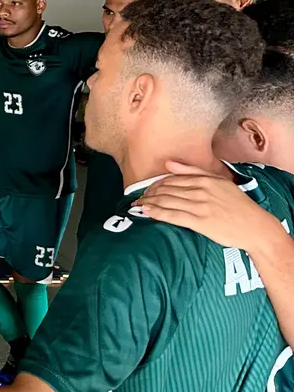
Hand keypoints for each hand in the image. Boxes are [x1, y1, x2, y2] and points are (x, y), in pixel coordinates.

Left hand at [135, 161, 285, 251]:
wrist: (255, 227)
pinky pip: (173, 216)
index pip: (172, 179)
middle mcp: (201, 191)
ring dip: (148, 202)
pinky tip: (146, 212)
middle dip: (149, 193)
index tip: (146, 189)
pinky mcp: (200, 222)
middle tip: (137, 198)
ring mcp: (200, 207)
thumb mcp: (220, 182)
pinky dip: (156, 213)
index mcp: (205, 180)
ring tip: (137, 205)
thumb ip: (193, 171)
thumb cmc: (238, 205)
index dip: (155, 184)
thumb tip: (168, 164)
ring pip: (167, 201)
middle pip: (166, 190)